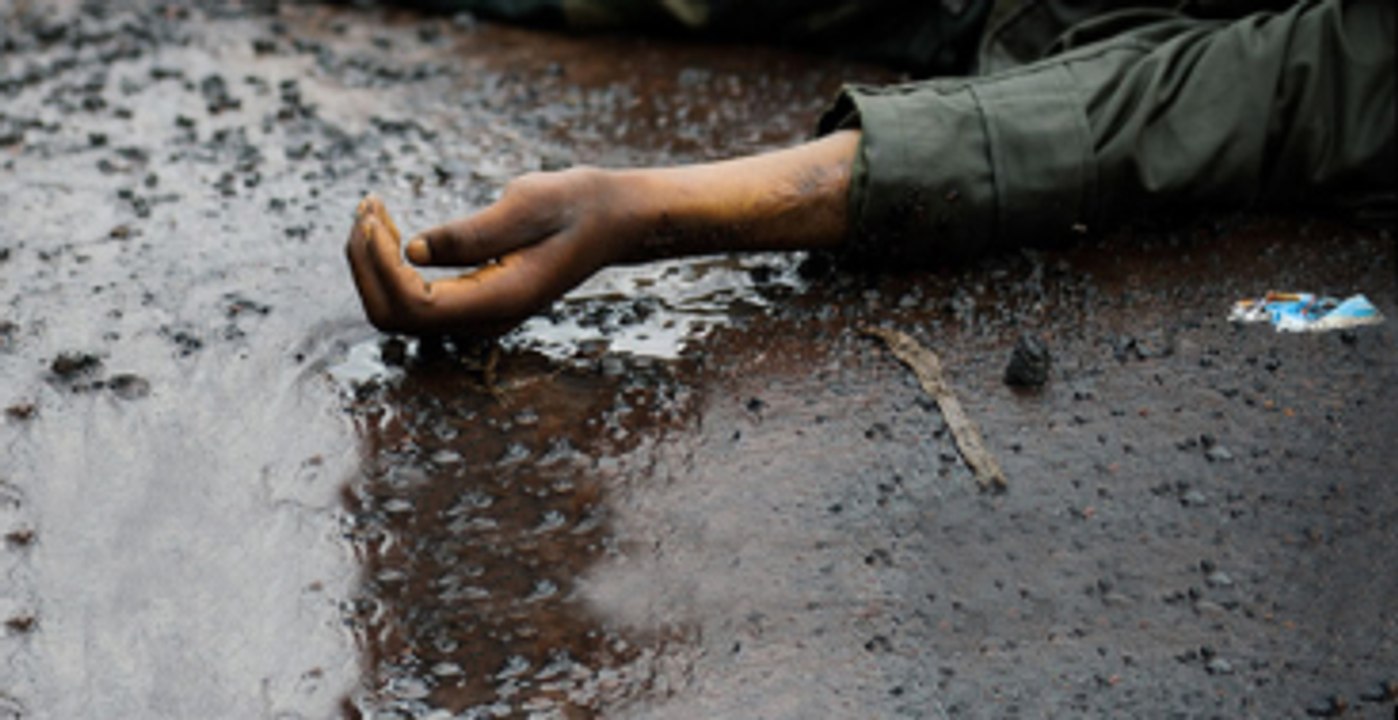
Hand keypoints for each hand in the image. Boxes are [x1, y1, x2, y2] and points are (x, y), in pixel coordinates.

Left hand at [345, 167, 635, 336]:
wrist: (614, 219)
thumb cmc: (577, 205)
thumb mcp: (528, 205)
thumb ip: (472, 235)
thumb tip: (413, 250)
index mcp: (501, 299)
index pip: (413, 304)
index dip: (379, 264)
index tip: (373, 214)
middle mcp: (486, 318)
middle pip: (394, 317)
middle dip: (365, 264)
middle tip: (365, 208)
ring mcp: (479, 313)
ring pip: (399, 310)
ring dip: (372, 263)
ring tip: (370, 211)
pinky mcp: (474, 299)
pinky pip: (415, 297)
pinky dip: (389, 263)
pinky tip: (389, 227)